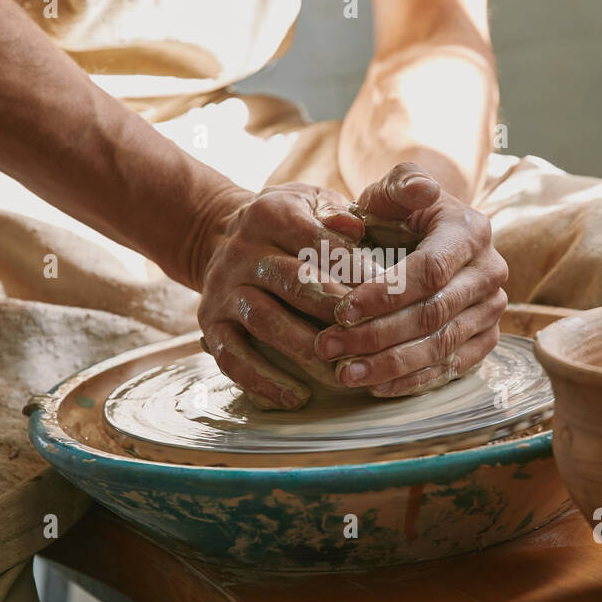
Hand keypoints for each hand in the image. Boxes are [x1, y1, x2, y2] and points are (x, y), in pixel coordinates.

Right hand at [195, 183, 364, 409]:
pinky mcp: (210, 326)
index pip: (316, 240)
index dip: (354, 267)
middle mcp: (242, 251)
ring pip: (264, 320)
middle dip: (334, 310)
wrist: (218, 237)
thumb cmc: (288, 225)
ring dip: (304, 350)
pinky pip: (232, 358)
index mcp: (272, 213)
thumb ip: (338, 212)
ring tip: (342, 373)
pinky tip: (297, 398)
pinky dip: (263, 381)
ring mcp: (223, 291)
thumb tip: (356, 227)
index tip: (390, 293)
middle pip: (291, 280)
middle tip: (371, 336)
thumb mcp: (311, 203)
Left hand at [315, 163, 507, 396]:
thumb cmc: (403, 212)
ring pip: (442, 345)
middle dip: (377, 334)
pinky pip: (453, 366)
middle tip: (329, 347)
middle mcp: (490, 271)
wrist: (431, 235)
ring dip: (391, 364)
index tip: (341, 310)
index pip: (429, 270)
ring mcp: (492, 308)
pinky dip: (415, 379)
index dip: (385, 294)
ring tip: (345, 373)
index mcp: (470, 231)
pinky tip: (377, 386)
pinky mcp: (487, 337)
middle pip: (434, 313)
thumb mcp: (395, 190)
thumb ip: (396, 187)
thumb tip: (414, 192)